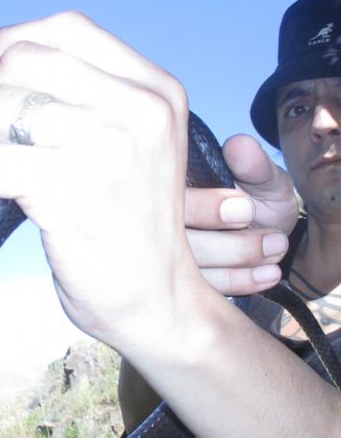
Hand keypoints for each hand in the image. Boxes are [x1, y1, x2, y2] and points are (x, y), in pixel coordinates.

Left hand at [0, 12, 203, 350]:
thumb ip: (89, 103)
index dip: (10, 39)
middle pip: (24, 64)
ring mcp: (104, 147)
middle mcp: (136, 108)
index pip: (70, 29)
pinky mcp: (68, 191)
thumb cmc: (134, 226)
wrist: (159, 298)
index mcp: (155, 89)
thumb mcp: (136, 146)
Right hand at [185, 135, 298, 295]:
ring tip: (277, 249)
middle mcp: (161, 225)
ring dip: (239, 263)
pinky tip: (269, 274)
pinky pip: (205, 291)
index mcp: (170, 191)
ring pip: (191, 272)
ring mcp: (169, 258)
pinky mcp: (186, 285)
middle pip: (177, 244)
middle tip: (275, 239)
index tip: (247, 208)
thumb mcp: (263, 179)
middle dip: (230, 245)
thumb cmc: (257, 197)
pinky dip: (240, 282)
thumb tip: (239, 146)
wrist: (268, 232)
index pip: (169, 202)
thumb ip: (253, 165)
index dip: (206, 209)